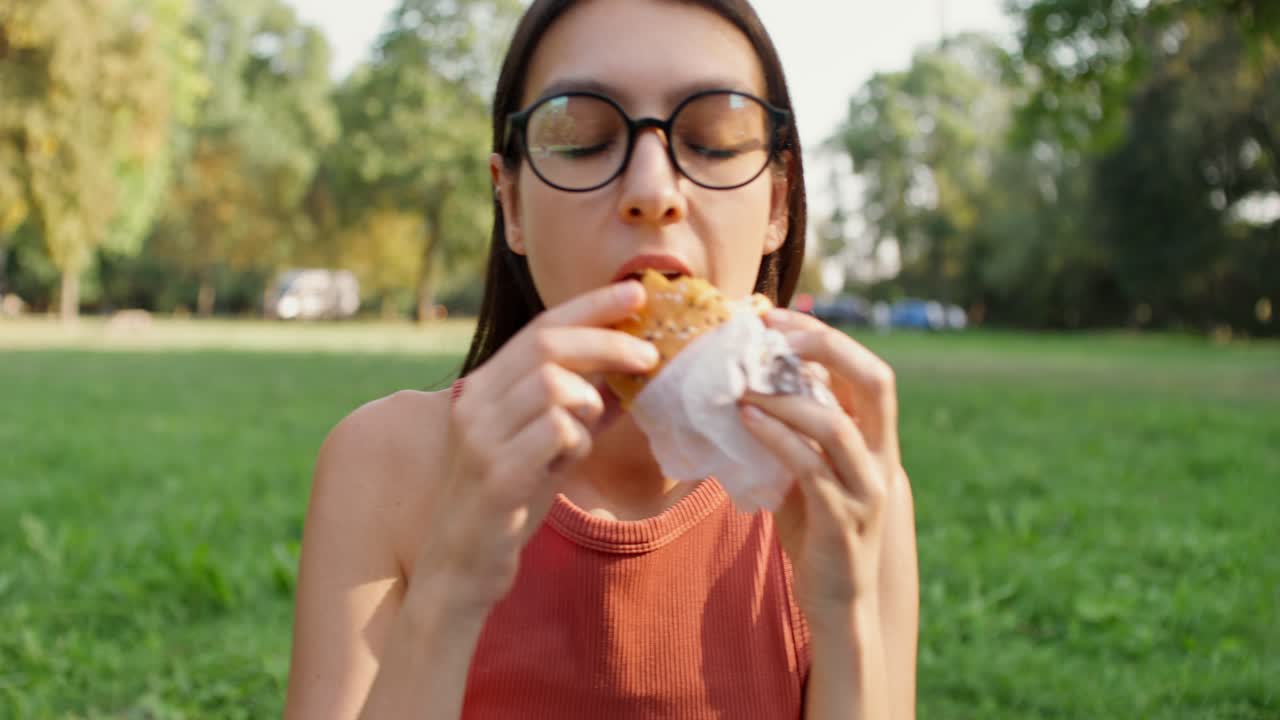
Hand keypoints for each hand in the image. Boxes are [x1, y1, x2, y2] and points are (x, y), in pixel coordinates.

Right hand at [412, 282, 658, 613]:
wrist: (460, 568)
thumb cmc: (506, 503)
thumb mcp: (546, 447)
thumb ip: (579, 409)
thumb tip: (629, 376)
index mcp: (484, 388)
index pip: (540, 326)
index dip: (591, 305)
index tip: (637, 291)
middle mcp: (474, 403)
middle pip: (547, 345)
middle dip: (606, 341)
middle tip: (649, 354)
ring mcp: (481, 438)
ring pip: (552, 385)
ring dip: (589, 402)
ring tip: (587, 431)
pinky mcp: (496, 475)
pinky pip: (556, 432)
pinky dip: (578, 441)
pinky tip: (566, 463)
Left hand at [739, 309, 902, 618]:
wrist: (838, 603)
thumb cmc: (817, 531)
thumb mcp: (810, 472)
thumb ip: (796, 434)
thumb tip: (748, 386)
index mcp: (877, 440)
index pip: (867, 370)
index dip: (825, 336)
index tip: (773, 316)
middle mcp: (881, 458)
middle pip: (876, 381)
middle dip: (826, 346)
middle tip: (772, 333)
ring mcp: (865, 487)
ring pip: (835, 424)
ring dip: (786, 396)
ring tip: (742, 382)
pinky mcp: (840, 516)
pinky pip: (808, 466)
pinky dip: (775, 436)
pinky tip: (746, 418)